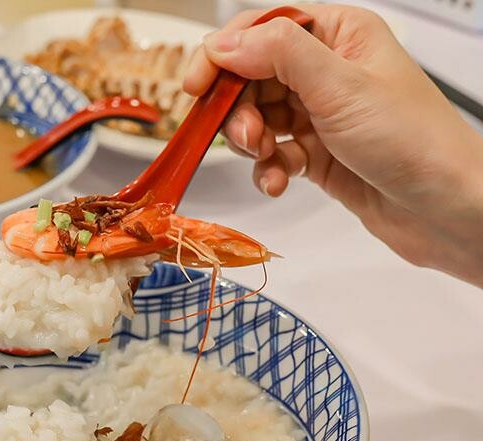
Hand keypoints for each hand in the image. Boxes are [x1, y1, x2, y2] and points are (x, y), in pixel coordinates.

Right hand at [185, 4, 482, 286]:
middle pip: (251, 78)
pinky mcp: (315, 153)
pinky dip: (268, 169)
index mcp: (338, 34)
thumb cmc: (414, 141)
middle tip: (246, 137)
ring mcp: (319, 113)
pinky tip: (280, 181)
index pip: (262, 30)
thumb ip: (278, 55)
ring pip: (256, 118)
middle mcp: (326, 70)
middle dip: (239, 110)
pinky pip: (272, 154)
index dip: (223, 55)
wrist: (444, 209)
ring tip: (269, 160)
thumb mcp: (340, 86)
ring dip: (252, 143)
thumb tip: (225, 43)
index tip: (196, 86)